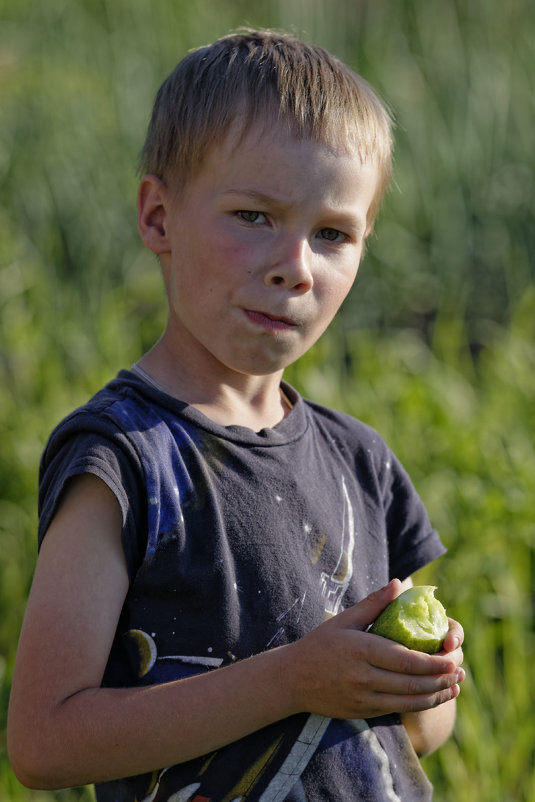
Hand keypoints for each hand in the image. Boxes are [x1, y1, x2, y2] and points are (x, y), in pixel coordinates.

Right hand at [283, 580, 464, 720]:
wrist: (292, 679)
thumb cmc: (319, 644)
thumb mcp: (344, 620)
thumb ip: (373, 603)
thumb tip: (399, 584)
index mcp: (361, 649)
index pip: (406, 661)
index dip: (433, 663)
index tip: (453, 658)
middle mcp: (364, 676)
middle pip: (412, 683)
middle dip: (441, 679)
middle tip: (460, 670)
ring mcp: (363, 697)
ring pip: (409, 701)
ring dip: (436, 695)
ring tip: (455, 687)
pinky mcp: (362, 711)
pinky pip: (398, 711)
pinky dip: (419, 705)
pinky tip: (433, 698)